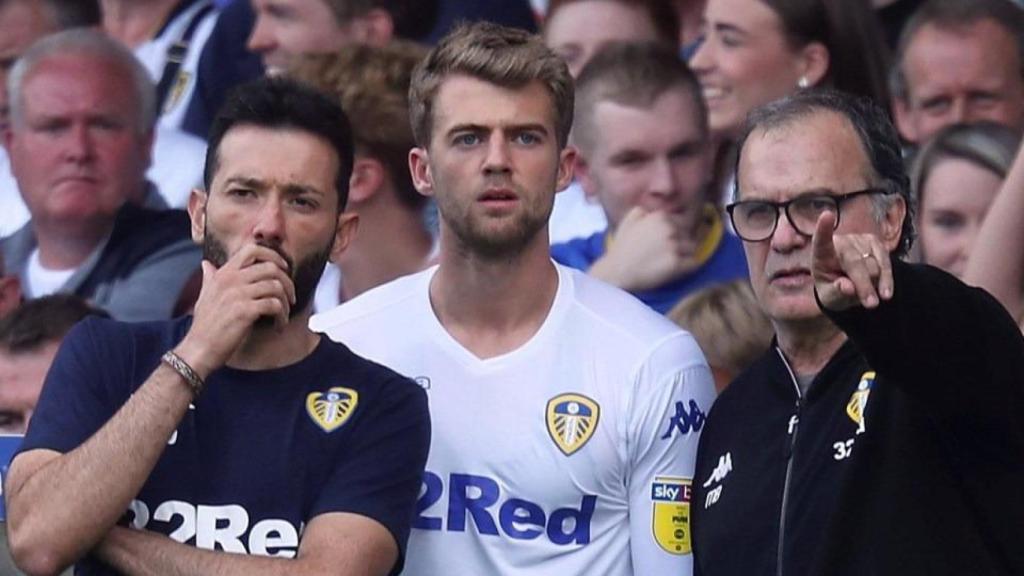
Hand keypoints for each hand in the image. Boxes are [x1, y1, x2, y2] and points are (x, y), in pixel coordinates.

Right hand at [175, 244, 295, 375]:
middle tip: (290, 297)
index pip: (252, 249)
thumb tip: (206, 264)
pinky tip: (278, 325)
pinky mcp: (245, 311)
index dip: (274, 256)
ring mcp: (238, 294)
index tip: (284, 269)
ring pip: (276, 287)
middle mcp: (231, 279)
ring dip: (286, 303)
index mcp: (224, 273)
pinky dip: (282, 316)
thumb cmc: (204, 325)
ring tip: (283, 315)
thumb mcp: (204, 296)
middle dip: (287, 282)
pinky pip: (275, 306)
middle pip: (271, 268)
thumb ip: (210, 278)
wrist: (199, 348)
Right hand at [590, 206, 701, 291]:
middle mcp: (669, 228)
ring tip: (671, 262)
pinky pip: (694, 263)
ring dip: (685, 254)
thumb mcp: (628, 221)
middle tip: (669, 253)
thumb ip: (643, 211)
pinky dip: (688, 267)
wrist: (616, 272)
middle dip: (682, 243)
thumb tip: (652, 211)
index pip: (682, 221)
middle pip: (689, 234)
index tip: (669, 242)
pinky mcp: (676, 264)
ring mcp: (673, 246)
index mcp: (660, 216)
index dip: (677, 232)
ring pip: (692, 248)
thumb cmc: (621, 248)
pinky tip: (677, 270)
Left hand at [811, 211, 892, 310]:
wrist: (850, 285)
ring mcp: (859, 240)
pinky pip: (886, 263)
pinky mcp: (875, 243)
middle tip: (871, 304)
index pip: (821, 241)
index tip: (826, 215)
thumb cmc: (834, 289)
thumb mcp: (831, 297)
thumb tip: (847, 287)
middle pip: (855, 263)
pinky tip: (885, 293)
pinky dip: (887, 280)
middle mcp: (840, 243)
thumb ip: (837, 293)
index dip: (824, 229)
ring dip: (874, 284)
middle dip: (864, 284)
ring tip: (868, 297)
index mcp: (821, 254)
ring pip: (874, 265)